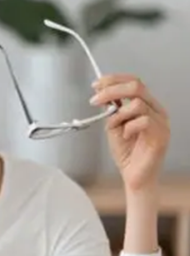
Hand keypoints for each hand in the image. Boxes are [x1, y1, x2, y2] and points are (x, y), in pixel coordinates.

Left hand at [90, 74, 169, 192]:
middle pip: (136, 86)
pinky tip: (125, 136)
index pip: (134, 81)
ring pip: (138, 103)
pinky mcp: (161, 135)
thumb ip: (112, 109)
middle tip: (95, 100)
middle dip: (111, 90)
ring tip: (114, 126)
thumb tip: (101, 91)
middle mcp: (157, 110)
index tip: (96, 84)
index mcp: (147, 105)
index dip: (113, 79)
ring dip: (119, 114)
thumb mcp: (114, 125)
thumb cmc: (126, 152)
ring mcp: (161, 122)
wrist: (134, 176)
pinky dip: (128, 127)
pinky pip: (143, 121)